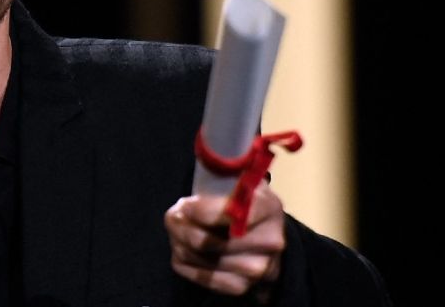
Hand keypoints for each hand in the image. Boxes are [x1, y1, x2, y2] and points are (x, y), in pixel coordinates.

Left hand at [164, 181, 285, 301]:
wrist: (266, 242)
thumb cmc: (247, 205)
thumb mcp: (244, 181)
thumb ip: (228, 170)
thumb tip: (208, 156)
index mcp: (270, 208)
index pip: (228, 213)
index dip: (198, 210)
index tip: (185, 204)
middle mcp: (269, 242)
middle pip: (204, 240)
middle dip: (179, 224)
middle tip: (174, 214)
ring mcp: (256, 269)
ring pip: (194, 255)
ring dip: (177, 239)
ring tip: (179, 228)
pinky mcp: (239, 287)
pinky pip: (193, 273)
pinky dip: (181, 259)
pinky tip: (182, 247)